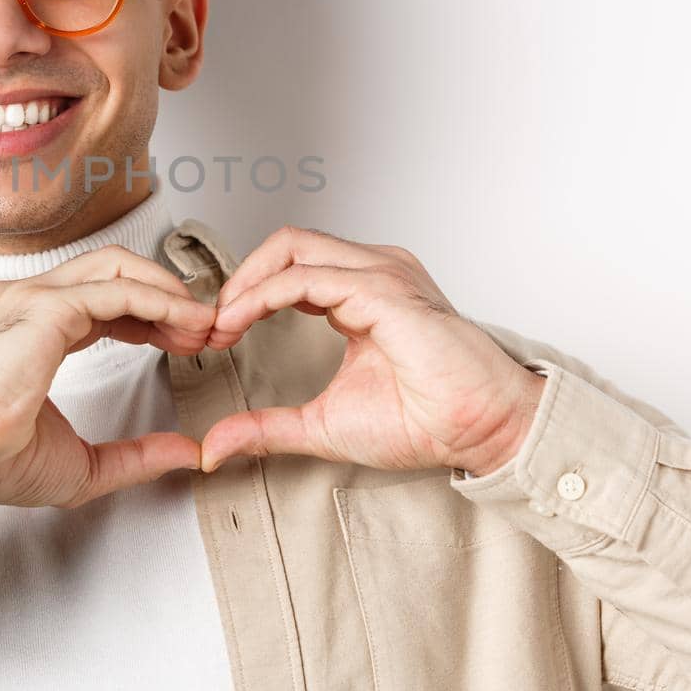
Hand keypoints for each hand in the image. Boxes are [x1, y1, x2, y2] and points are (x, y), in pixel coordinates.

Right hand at [0, 245, 214, 508]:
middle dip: (166, 294)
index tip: (185, 340)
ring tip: (203, 322)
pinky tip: (186, 322)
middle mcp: (27, 301)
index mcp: (27, 328)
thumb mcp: (84, 464)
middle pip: (112, 271)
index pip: (100, 298)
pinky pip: (117, 291)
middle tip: (205, 328)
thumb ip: (136, 455)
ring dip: (169, 292)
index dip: (150, 314)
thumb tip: (188, 452)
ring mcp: (32, 297)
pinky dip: (160, 301)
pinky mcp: (45, 307)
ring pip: (117, 269)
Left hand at [198, 227, 544, 476]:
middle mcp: (371, 274)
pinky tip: (241, 321)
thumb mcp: (321, 425)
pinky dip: (263, 294)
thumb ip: (267, 428)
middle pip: (286, 245)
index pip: (289, 268)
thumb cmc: (424, 421)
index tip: (215, 335)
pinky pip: (307, 277)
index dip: (244, 295)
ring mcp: (379, 275)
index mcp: (361, 295)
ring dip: (244, 283)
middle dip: (237, 279)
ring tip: (220, 324)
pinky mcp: (382, 290)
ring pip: (292, 248)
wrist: (480, 431)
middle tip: (210, 324)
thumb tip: (214, 445)